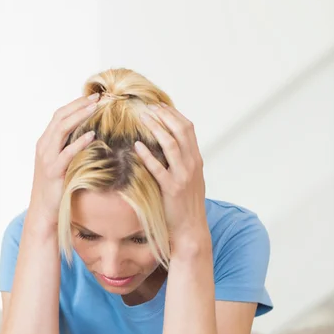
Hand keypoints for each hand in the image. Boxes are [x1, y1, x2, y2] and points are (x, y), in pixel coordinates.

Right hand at [29, 93, 99, 227]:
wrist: (44, 210)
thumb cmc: (56, 187)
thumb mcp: (62, 163)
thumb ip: (70, 148)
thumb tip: (91, 135)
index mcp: (45, 142)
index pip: (59, 115)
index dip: (76, 104)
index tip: (93, 97)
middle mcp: (44, 146)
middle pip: (60, 117)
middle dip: (79, 105)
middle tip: (98, 97)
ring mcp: (47, 158)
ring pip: (62, 130)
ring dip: (80, 116)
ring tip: (96, 108)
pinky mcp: (54, 171)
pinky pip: (67, 153)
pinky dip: (79, 142)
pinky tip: (92, 135)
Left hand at [134, 103, 207, 252]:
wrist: (191, 228)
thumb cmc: (186, 204)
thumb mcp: (190, 178)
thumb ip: (182, 161)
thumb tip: (168, 144)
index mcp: (196, 159)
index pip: (188, 128)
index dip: (173, 114)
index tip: (158, 105)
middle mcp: (192, 164)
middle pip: (181, 130)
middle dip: (164, 115)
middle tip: (148, 106)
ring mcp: (183, 176)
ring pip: (171, 144)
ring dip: (156, 128)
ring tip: (142, 118)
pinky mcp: (171, 189)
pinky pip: (158, 168)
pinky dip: (147, 155)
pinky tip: (137, 146)